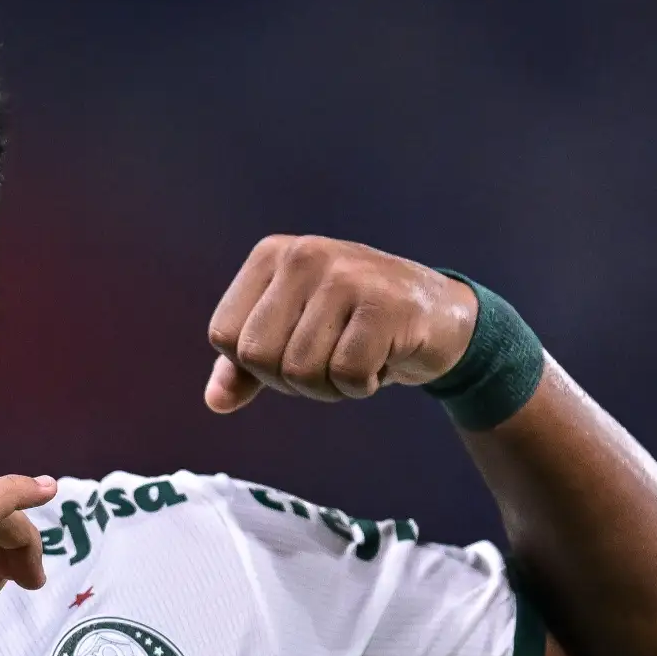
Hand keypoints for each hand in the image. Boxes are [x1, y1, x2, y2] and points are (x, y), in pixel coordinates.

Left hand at [204, 235, 479, 411]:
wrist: (441, 316)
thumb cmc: (356, 326)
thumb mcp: (293, 335)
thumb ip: (246, 366)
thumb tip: (215, 400)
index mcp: (271, 256)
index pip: (226, 336)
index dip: (257, 365)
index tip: (295, 350)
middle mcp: (304, 255)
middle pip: (258, 356)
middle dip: (292, 380)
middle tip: (330, 359)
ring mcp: (345, 275)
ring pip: (300, 371)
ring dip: (330, 386)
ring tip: (357, 357)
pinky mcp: (385, 304)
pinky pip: (347, 375)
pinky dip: (362, 385)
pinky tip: (382, 358)